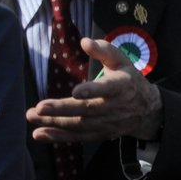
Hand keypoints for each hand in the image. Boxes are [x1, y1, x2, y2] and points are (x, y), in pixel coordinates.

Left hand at [28, 37, 163, 143]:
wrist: (148, 111)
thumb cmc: (129, 80)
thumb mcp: (122, 61)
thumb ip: (104, 50)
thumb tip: (84, 42)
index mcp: (122, 85)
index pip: (107, 88)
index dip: (92, 90)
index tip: (75, 91)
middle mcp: (115, 106)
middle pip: (87, 109)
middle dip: (62, 109)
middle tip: (39, 107)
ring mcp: (108, 123)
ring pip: (80, 125)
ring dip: (55, 122)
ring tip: (32, 116)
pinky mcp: (101, 134)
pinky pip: (78, 137)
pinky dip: (59, 137)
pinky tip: (40, 133)